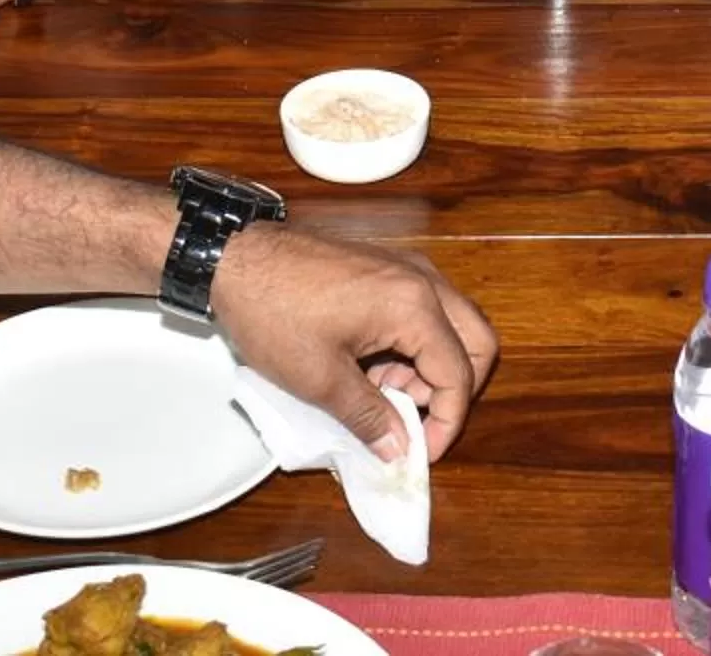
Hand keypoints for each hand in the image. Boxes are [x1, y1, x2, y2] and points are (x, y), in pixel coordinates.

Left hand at [214, 223, 500, 462]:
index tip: (420, 451)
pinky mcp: (386, 266)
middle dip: (454, 390)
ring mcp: (405, 267)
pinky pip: (425, 310)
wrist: (233, 259)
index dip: (447, 422)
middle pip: (477, 341)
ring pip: (452, 325)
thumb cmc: (272, 313)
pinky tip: (370, 367)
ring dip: (431, 367)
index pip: (459, 373)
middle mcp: (422, 280)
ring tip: (381, 394)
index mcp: (413, 306)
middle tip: (415, 419)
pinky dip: (414, 344)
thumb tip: (400, 450)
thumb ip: (370, 418)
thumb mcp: (320, 379)